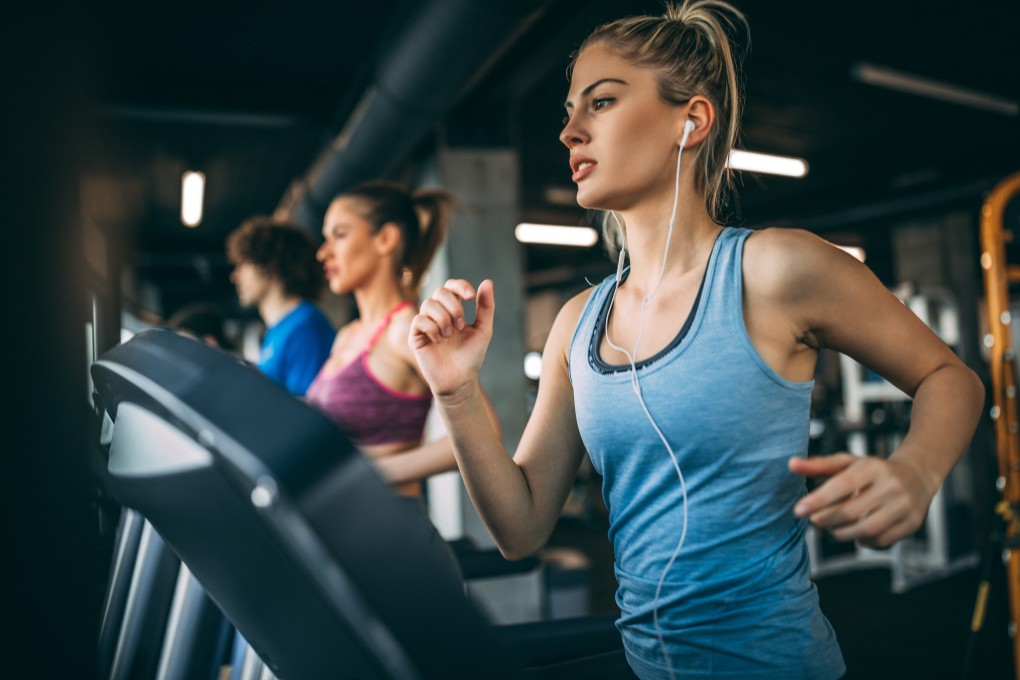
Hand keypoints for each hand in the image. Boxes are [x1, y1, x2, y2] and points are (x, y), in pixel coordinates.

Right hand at [409, 279, 494, 396]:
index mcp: (454, 310)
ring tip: (450, 335)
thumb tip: (487, 281)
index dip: (460, 286)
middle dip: (453, 306)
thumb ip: (486, 307)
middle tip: (460, 326)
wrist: (460, 380)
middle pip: (440, 292)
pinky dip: (432, 328)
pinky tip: (439, 340)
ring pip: (428, 304)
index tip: (471, 297)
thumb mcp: (483, 330)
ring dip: (443, 318)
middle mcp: (438, 314)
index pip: (451, 286)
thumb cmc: (471, 356)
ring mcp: (426, 324)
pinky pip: (419, 320)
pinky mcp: (415, 337)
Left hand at [789, 452, 937, 547]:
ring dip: (841, 533)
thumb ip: (819, 465)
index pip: (842, 485)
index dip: (818, 500)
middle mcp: (891, 486)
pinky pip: (880, 541)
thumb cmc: (873, 470)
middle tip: (814, 520)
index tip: (798, 510)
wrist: (918, 475)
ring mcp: (904, 506)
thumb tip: (790, 464)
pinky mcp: (912, 524)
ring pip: (865, 530)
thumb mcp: (848, 462)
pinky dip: (862, 541)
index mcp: (873, 467)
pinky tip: (856, 532)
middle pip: (850, 512)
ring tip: (833, 526)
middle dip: (826, 519)